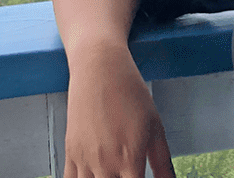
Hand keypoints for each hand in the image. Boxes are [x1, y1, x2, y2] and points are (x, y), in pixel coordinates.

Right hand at [63, 40, 174, 177]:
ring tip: (111, 174)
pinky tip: (94, 176)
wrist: (99, 67)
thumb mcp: (155, 127)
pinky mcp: (71, 151)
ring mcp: (85, 159)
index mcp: (130, 160)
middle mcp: (105, 164)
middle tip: (127, 174)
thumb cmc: (130, 93)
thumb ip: (163, 163)